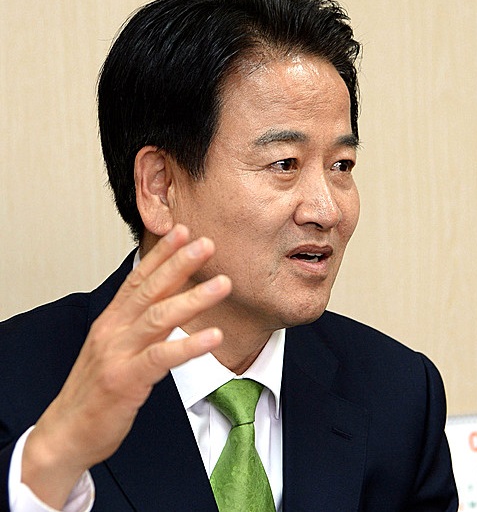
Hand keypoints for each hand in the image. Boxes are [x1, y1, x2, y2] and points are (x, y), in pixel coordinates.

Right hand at [21, 224, 230, 507]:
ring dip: (193, 298)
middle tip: (206, 243)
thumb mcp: (115, 348)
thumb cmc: (96, 389)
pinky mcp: (126, 379)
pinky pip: (162, 357)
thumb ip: (139, 325)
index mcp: (112, 320)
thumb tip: (168, 304)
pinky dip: (189, 345)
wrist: (66, 432)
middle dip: (179, 263)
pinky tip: (214, 336)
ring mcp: (118, 353)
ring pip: (159, 317)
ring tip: (223, 284)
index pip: (138, 278)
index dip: (161, 254)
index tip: (182, 232)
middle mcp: (113, 330)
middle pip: (150, 289)